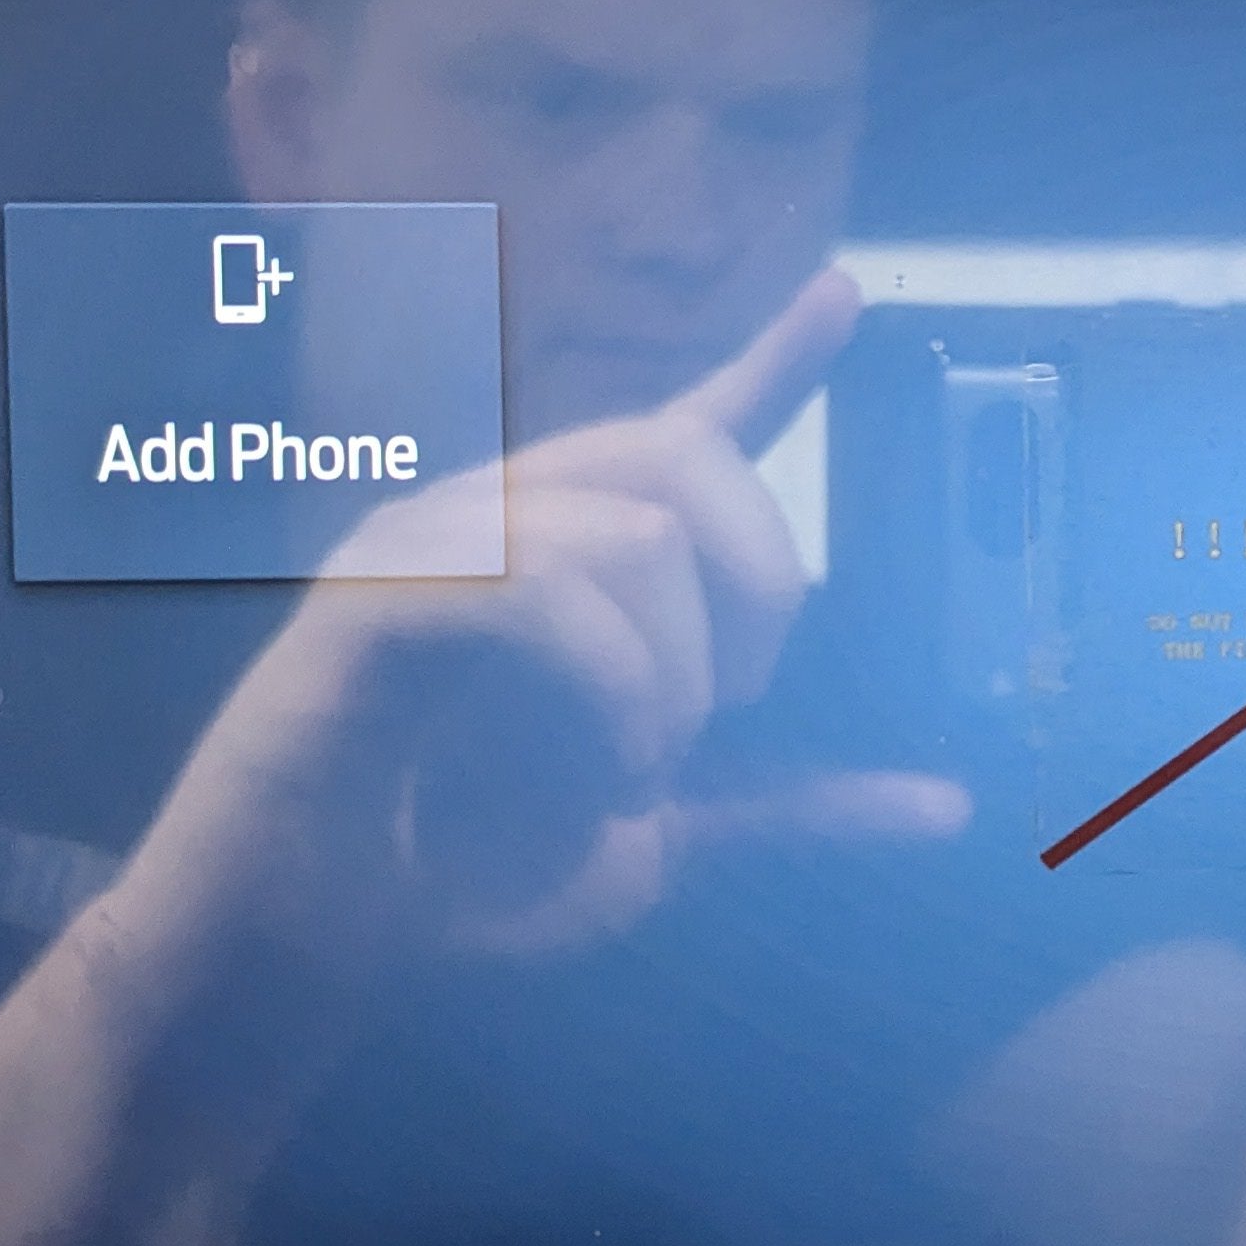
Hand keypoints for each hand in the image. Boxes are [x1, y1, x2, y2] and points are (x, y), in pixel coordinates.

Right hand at [102, 266, 965, 978]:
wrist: (301, 953)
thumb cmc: (457, 885)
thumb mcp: (660, 842)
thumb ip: (784, 809)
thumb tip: (944, 807)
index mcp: (571, 558)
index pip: (685, 428)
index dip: (774, 361)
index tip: (847, 292)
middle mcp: (498, 517)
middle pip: (684, 458)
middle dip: (758, 582)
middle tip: (729, 709)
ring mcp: (426, 542)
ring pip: (626, 532)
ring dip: (672, 676)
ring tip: (633, 770)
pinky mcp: (372, 601)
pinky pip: (534, 587)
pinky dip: (606, 686)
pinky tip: (605, 767)